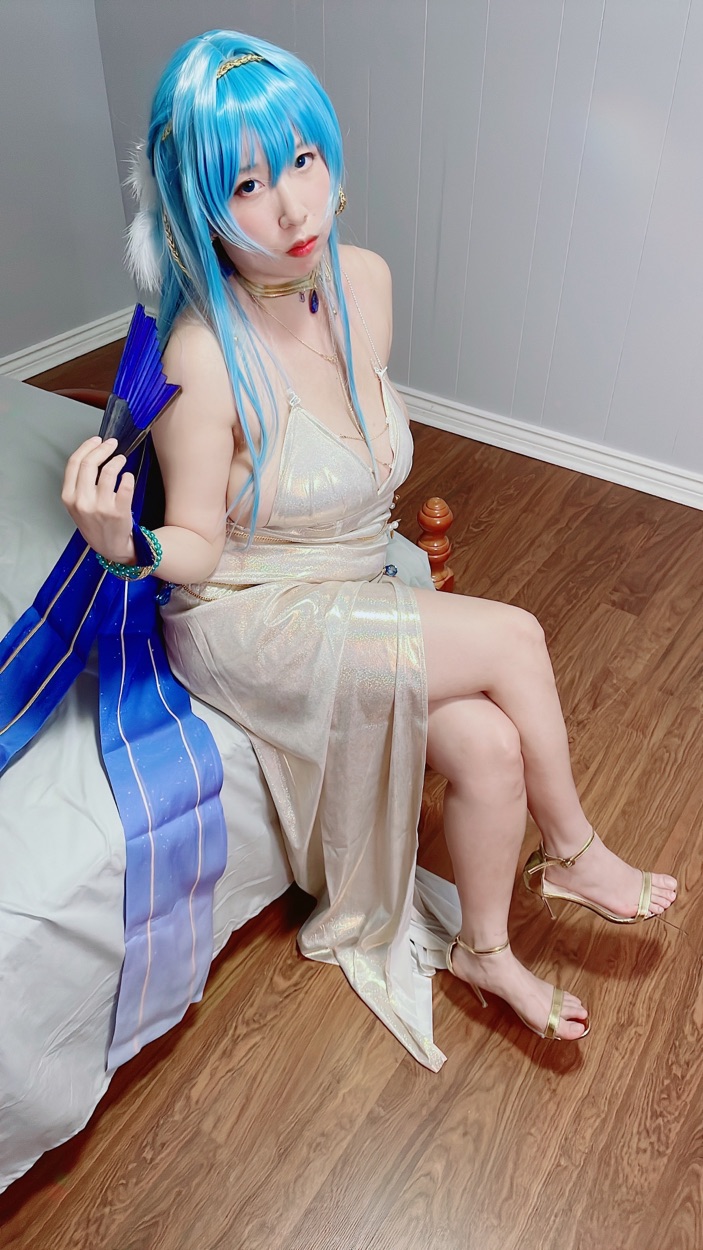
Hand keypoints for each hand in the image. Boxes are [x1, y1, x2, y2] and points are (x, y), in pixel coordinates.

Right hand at [61, 436, 135, 562]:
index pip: (74, 464)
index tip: (97, 440)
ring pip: (108, 472)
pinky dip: (127, 477)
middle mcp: (82, 502)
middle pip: (89, 464)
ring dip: (117, 460)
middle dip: (102, 449)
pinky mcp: (118, 511)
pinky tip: (128, 476)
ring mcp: (100, 507)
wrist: (111, 548)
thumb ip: (79, 484)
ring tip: (121, 460)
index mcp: (69, 498)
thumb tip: (93, 454)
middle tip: (112, 444)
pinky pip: (125, 485)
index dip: (86, 447)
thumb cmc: (95, 524)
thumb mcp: (77, 506)